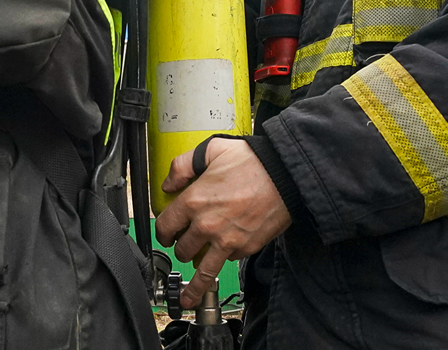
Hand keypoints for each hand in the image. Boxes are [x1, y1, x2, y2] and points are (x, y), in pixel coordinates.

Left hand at [154, 138, 290, 308]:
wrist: (286, 176)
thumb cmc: (252, 162)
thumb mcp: (212, 150)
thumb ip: (183, 165)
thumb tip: (168, 183)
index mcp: (194, 201)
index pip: (164, 226)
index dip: (161, 233)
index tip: (164, 235)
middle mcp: (207, 225)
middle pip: (181, 250)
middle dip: (179, 249)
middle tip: (182, 247)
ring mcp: (226, 241)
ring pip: (203, 271)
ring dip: (194, 285)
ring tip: (188, 298)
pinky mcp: (245, 249)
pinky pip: (228, 261)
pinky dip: (225, 260)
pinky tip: (225, 255)